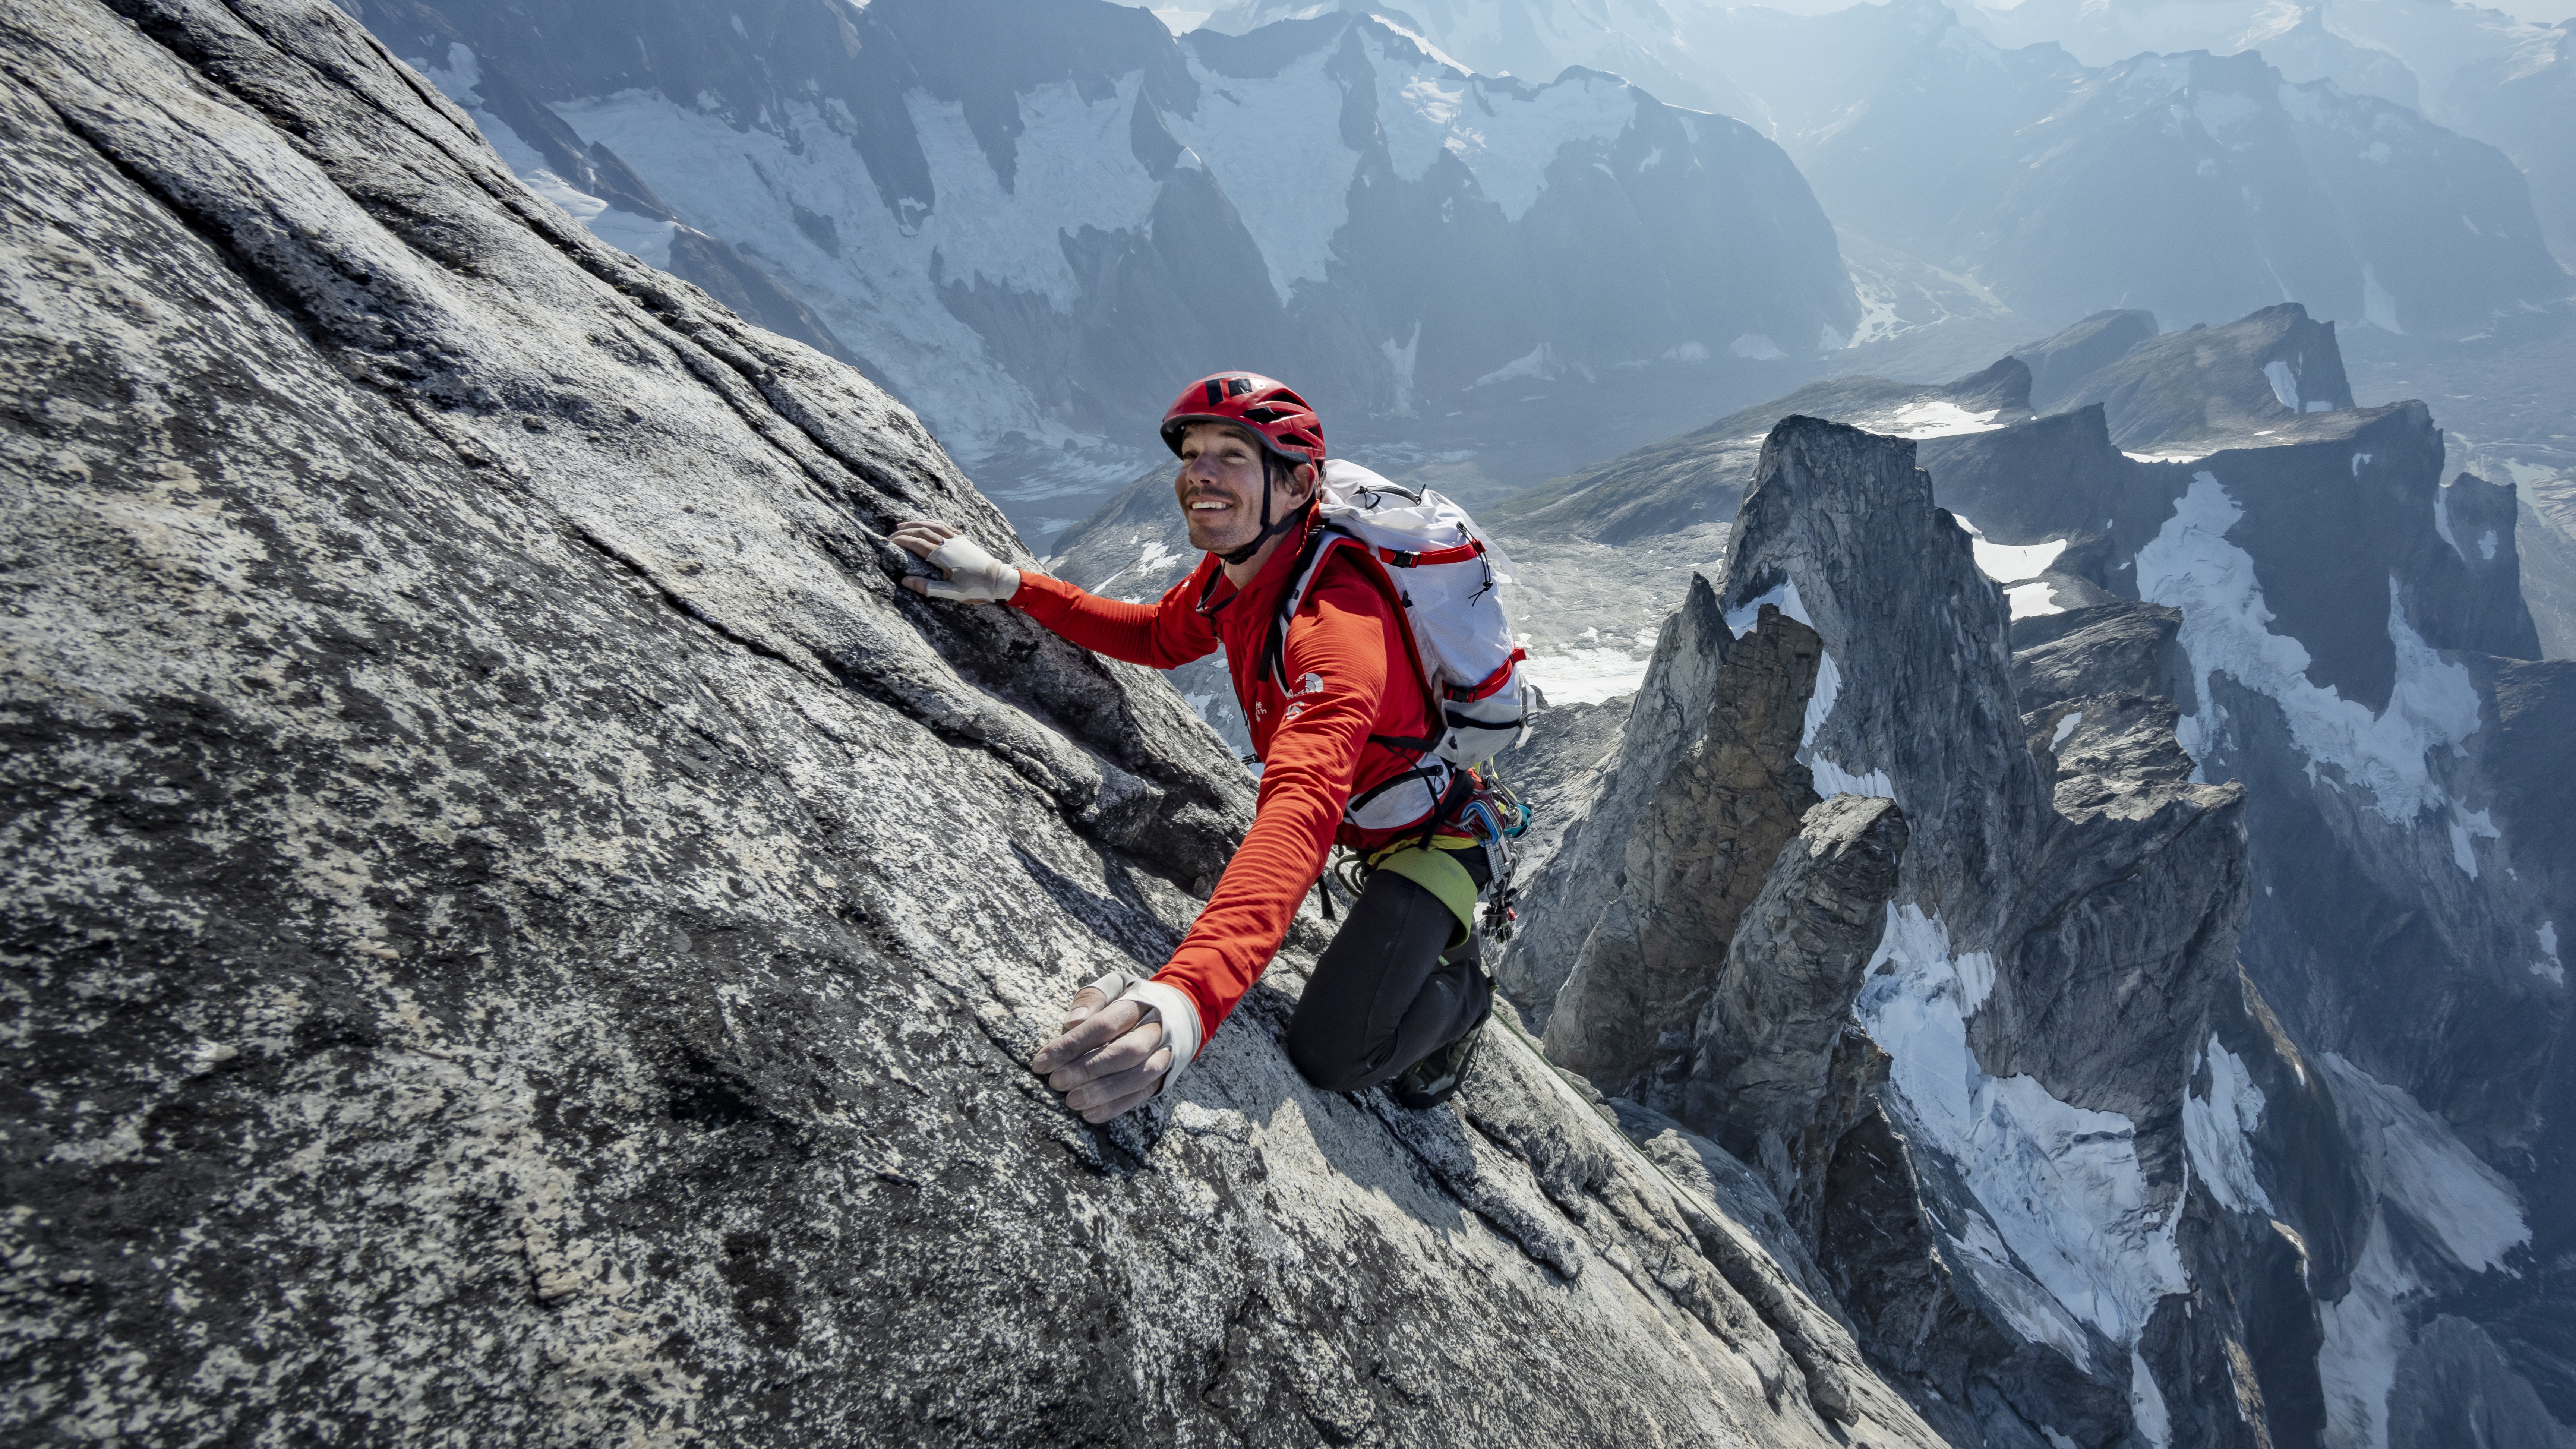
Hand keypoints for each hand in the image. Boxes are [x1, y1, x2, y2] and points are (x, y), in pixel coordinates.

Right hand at [892, 518, 1019, 602]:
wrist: (998, 579)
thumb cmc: (975, 588)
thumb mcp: (951, 592)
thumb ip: (927, 587)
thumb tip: (905, 581)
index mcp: (942, 555)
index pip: (916, 543)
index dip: (901, 540)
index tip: (889, 541)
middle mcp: (948, 543)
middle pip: (922, 530)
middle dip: (905, 530)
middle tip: (892, 533)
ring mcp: (957, 540)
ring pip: (933, 525)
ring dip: (917, 523)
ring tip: (904, 524)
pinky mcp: (964, 540)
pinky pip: (945, 526)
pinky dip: (933, 522)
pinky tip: (929, 523)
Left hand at [1029, 987, 1171, 1122]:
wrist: (1182, 1010)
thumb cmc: (1133, 998)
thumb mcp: (1114, 986)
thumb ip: (1092, 998)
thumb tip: (1072, 1023)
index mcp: (1141, 1003)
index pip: (1105, 1024)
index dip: (1072, 1043)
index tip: (1042, 1061)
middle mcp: (1157, 1029)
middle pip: (1126, 1051)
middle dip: (1089, 1068)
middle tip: (1057, 1082)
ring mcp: (1165, 1054)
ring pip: (1139, 1076)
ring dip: (1104, 1091)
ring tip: (1072, 1101)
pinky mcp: (1166, 1076)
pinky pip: (1143, 1094)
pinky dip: (1117, 1106)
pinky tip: (1091, 1114)